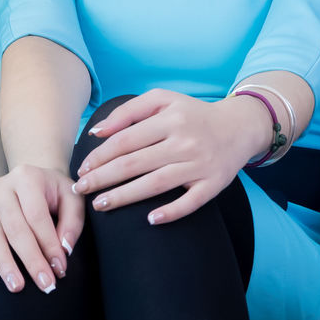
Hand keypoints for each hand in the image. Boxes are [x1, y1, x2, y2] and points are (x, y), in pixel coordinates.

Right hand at [0, 161, 83, 291]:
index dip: (49, 244)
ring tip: (17, 287)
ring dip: (5, 265)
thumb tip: (64, 249)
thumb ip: (73, 221)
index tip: (60, 268)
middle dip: (31, 259)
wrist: (32, 178)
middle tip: (45, 284)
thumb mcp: (72, 197)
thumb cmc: (56, 190)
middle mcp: (1, 189)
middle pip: (14, 229)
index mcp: (26, 177)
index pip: (36, 216)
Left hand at [72, 89, 270, 223]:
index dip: (100, 156)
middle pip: (135, 163)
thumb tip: (96, 132)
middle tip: (81, 190)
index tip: (83, 169)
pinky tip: (150, 220)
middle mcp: (185, 141)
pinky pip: (191, 202)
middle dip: (103, 178)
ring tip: (101, 205)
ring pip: (156, 184)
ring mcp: (200, 164)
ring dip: (125, 196)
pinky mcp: (213, 184)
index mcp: (170, 119)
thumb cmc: (192, 115)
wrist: (238, 128)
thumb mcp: (163, 100)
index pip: (125, 140)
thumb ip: (128, 111)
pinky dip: (171, 212)